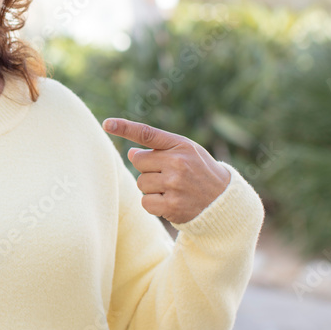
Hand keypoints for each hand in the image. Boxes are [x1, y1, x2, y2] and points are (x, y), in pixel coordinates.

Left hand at [103, 118, 230, 223]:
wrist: (223, 201)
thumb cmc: (200, 171)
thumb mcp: (187, 151)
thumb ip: (160, 147)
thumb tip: (131, 153)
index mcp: (180, 145)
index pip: (147, 133)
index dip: (125, 127)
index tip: (107, 124)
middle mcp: (178, 163)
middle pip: (138, 161)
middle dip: (147, 168)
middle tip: (167, 174)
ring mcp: (174, 185)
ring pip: (141, 182)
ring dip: (151, 187)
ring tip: (173, 188)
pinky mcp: (171, 205)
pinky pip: (145, 201)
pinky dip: (153, 203)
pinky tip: (170, 201)